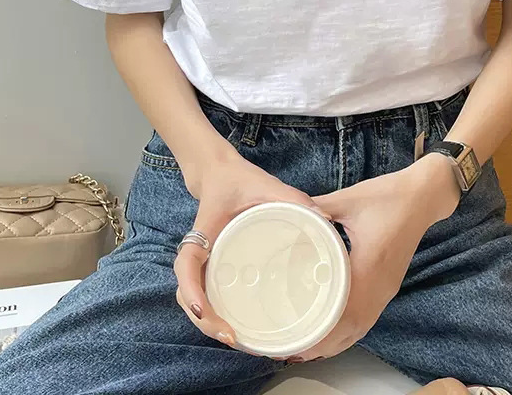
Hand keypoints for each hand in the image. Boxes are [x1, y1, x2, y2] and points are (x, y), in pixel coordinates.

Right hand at [174, 150, 329, 348]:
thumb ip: (293, 198)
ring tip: (235, 339)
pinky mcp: (211, 265)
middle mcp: (197, 251)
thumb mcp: (266, 185)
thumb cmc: (239, 181)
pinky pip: (205, 294)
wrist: (220, 173)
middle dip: (204, 320)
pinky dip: (214, 313)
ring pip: (193, 299)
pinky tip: (236, 327)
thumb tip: (325, 219)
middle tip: (231, 336)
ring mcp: (202, 261)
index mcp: (204, 232)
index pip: (187, 264)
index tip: (203, 310)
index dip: (192, 290)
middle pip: (186, 294)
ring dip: (208, 322)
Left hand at [294, 154, 459, 361]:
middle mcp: (379, 286)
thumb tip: (289, 212)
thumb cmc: (387, 196)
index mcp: (368, 266)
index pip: (343, 315)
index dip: (320, 334)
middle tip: (291, 348)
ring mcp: (387, 289)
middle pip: (350, 331)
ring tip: (307, 346)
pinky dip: (349, 330)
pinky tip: (333, 329)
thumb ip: (317, 208)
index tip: (296, 341)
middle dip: (322, 344)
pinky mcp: (389, 285)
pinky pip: (368, 317)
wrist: (423, 196)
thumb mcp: (348, 199)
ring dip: (336, 341)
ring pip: (360, 328)